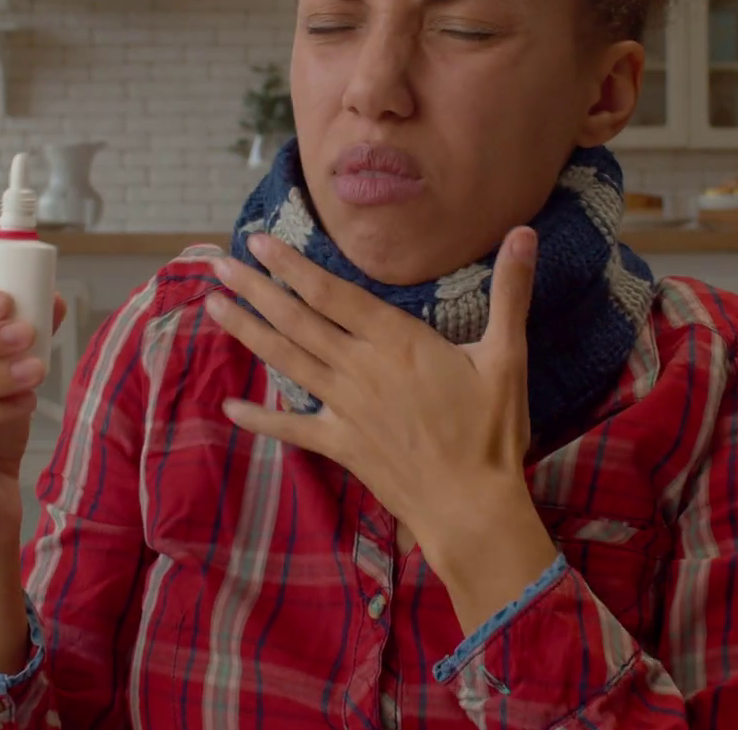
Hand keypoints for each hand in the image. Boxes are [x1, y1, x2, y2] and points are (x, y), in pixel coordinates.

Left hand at [205, 229, 558, 630]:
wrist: (472, 505)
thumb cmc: (492, 431)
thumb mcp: (507, 355)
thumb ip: (510, 291)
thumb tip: (524, 233)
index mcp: (396, 342)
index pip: (333, 294)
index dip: (293, 266)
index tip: (260, 241)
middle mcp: (360, 369)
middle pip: (298, 321)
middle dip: (256, 289)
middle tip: (218, 263)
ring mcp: (345, 408)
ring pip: (287, 361)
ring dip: (247, 332)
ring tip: (213, 305)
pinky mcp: (340, 445)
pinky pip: (292, 427)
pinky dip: (259, 418)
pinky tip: (228, 408)